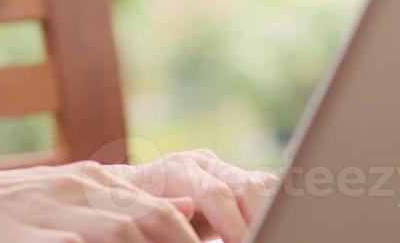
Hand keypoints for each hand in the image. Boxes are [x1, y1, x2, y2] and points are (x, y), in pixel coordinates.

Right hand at [0, 163, 202, 241]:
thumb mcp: (59, 209)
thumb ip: (112, 218)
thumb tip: (176, 223)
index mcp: (93, 184)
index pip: (168, 206)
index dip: (204, 234)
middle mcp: (80, 191)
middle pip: (157, 217)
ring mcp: (51, 212)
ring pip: (126, 229)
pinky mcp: (23, 235)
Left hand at [105, 149, 280, 242]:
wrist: (125, 198)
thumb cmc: (130, 216)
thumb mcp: (141, 217)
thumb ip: (168, 214)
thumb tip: (191, 215)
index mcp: (177, 170)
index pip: (217, 193)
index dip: (235, 225)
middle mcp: (202, 164)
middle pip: (247, 185)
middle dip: (261, 219)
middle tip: (267, 239)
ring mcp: (222, 169)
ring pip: (262, 184)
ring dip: (272, 213)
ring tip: (274, 233)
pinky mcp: (236, 181)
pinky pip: (265, 190)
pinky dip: (273, 208)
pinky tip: (274, 228)